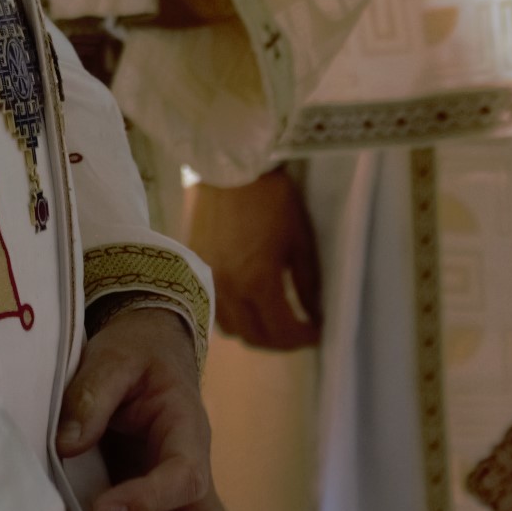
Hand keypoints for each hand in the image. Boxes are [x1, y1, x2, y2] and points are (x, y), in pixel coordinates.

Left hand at [56, 303, 230, 510]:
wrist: (157, 358)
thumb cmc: (132, 356)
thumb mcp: (111, 357)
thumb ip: (89, 395)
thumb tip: (66, 445)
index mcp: (185, 433)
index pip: (185, 476)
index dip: (150, 497)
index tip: (102, 509)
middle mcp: (197, 478)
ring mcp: (188, 509)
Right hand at [183, 170, 320, 348]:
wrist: (231, 168)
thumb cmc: (273, 199)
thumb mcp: (300, 242)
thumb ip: (308, 285)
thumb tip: (315, 315)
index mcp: (258, 281)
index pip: (282, 332)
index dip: (303, 338)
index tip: (317, 332)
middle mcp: (228, 289)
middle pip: (254, 338)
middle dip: (281, 342)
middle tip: (298, 331)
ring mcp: (207, 280)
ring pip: (230, 329)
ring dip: (254, 331)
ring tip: (273, 319)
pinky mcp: (194, 268)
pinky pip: (212, 308)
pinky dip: (232, 315)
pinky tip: (246, 302)